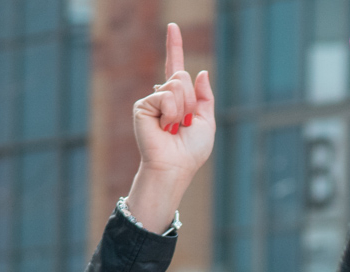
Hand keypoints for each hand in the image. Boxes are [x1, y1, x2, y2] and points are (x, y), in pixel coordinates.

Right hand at [124, 23, 215, 232]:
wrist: (176, 167)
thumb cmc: (190, 151)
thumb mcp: (207, 122)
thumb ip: (205, 97)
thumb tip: (201, 72)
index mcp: (179, 98)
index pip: (176, 67)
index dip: (175, 46)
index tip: (173, 27)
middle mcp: (163, 95)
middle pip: (183, 76)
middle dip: (191, 100)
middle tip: (184, 122)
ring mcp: (152, 99)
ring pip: (176, 85)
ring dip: (182, 109)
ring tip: (173, 127)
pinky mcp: (143, 105)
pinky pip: (166, 96)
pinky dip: (171, 113)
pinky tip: (164, 127)